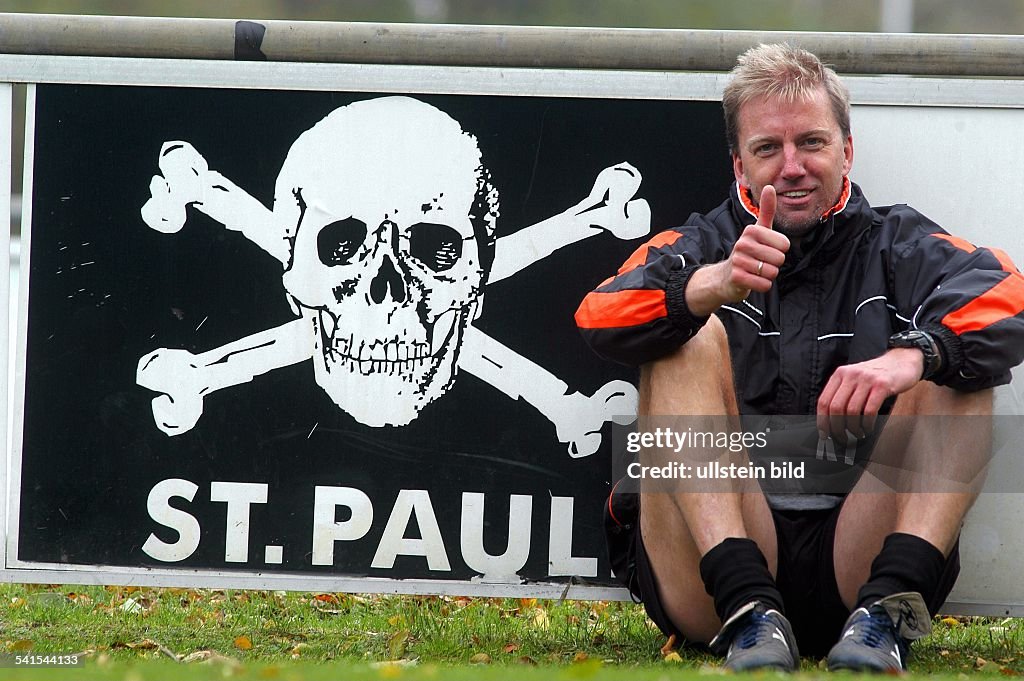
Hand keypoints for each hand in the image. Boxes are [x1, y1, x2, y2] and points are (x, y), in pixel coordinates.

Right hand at [718, 185, 790, 300]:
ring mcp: (738, 261)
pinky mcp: (737, 277)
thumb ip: (766, 210)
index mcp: (751, 231)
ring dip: (768, 275)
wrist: (726, 276)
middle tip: (761, 262)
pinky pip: (764, 285)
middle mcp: (743, 244)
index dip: (780, 250)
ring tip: (756, 270)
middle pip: (779, 259)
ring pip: (772, 272)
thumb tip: (769, 186)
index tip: (767, 249)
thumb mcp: (758, 230)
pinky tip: (753, 280)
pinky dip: (762, 285)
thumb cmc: (748, 251)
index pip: (784, 244)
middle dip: (774, 264)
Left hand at [816, 347, 925, 440]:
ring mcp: (866, 379)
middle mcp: (851, 375)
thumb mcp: (855, 378)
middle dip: (837, 428)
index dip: (822, 421)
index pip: (823, 401)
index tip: (824, 433)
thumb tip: (831, 421)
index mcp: (840, 374)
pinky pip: (869, 410)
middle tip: (841, 438)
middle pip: (835, 408)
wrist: (902, 359)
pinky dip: (867, 424)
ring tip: (857, 434)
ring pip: (851, 411)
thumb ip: (843, 394)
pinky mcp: (882, 385)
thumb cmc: (877, 374)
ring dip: (853, 428)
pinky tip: (868, 428)